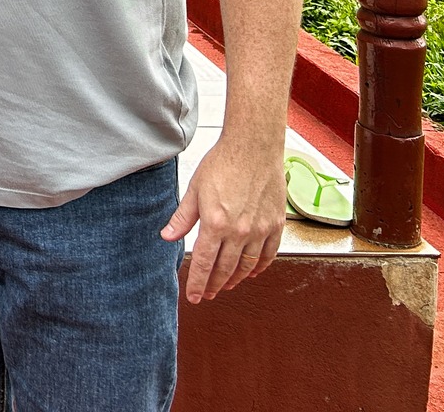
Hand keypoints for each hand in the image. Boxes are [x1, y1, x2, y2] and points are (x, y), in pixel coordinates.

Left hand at [161, 135, 285, 302]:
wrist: (254, 147)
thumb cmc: (223, 163)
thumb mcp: (195, 189)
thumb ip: (183, 217)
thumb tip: (167, 237)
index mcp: (216, 224)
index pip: (203, 263)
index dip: (197, 283)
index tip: (193, 296)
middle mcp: (239, 232)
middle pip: (225, 269)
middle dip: (214, 285)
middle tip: (207, 294)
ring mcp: (260, 230)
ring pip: (247, 265)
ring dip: (236, 279)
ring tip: (226, 285)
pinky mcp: (275, 224)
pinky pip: (268, 254)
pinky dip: (260, 266)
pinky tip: (253, 272)